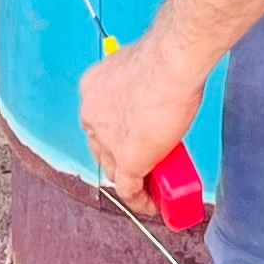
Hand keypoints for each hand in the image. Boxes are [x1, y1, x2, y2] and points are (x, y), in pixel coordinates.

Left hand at [79, 33, 207, 219]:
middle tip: (147, 160)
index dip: (116, 133)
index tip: (134, 137)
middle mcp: (92, 114)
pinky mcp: (126, 161)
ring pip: (115, 170)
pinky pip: (129, 190)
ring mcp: (107, 140)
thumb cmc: (164, 59)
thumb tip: (155, 95)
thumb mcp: (142, 72)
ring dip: (134, 181)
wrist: (171, 65)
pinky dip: (141, 201)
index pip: (100, 121)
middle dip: (122, 157)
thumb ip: (139, 89)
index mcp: (93, 89)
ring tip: (154, 185)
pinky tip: (153, 204)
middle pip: (103, 148)